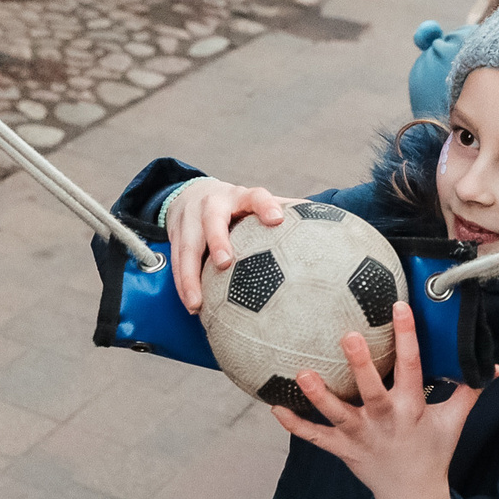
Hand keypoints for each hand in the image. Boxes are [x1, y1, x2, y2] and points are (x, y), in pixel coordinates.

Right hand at [166, 176, 288, 311]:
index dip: (266, 206)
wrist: (191, 193)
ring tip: (197, 303)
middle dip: (218, 241)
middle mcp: (213, 204)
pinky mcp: (175, 234)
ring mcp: (190, 218)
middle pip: (213, 220)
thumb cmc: (234, 205)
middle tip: (224, 263)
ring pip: (187, 246)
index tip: (277, 220)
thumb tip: (324, 221)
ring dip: (190, 276)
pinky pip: (176, 260)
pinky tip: (192, 305)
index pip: (256, 196)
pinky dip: (182, 283)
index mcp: (240, 196)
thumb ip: (283, 211)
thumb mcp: (254, 202)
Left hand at [271, 302, 489, 498]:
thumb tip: (494, 365)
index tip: (399, 307)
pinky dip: (295, 425)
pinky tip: (274, 406)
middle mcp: (385, 421)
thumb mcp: (454, 420)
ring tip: (302, 374)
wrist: (413, 496)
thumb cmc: (433, 451)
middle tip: (347, 336)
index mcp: (413, 408)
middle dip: (360, 365)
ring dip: (319, 396)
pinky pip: (316, 437)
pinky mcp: (343, 450)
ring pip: (337, 415)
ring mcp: (361, 437)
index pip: (413, 368)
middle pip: (372, 391)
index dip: (408, 337)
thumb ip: (470, 389)